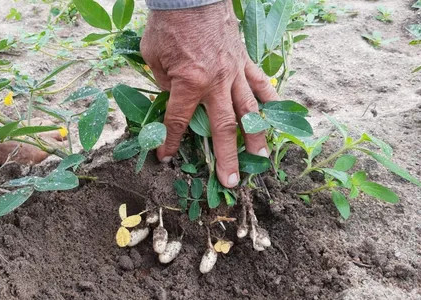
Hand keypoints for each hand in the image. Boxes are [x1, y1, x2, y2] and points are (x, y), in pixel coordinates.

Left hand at [140, 1, 278, 187]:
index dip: (171, 143)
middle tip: (232, 181)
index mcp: (189, 83)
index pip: (178, 122)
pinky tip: (275, 115)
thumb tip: (174, 98)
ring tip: (261, 157)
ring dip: (255, 136)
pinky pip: (261, 83)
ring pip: (249, 110)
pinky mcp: (244, 60)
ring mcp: (234, 72)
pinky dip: (269, 99)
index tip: (167, 157)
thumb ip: (165, 83)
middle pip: (224, 128)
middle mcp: (216, 83)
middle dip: (226, 157)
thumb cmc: (168, 24)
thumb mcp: (154, 57)